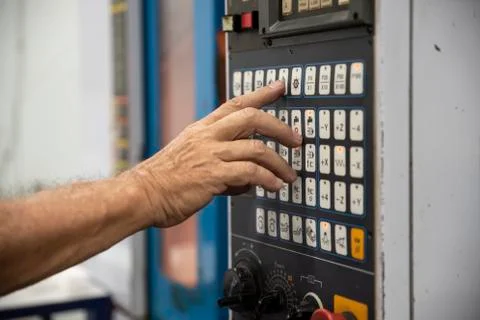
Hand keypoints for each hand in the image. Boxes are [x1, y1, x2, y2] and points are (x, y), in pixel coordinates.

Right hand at [127, 81, 301, 227]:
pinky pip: (250, 173)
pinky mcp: (213, 175)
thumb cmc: (164, 179)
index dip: (260, 94)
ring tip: (289, 175)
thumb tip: (246, 176)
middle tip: (296, 139)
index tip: (279, 87)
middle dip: (280, 127)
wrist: (143, 194)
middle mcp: (208, 136)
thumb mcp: (190, 157)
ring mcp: (211, 154)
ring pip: (256, 148)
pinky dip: (267, 179)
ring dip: (279, 163)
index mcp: (202, 129)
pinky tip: (274, 186)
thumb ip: (220, 160)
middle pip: (252, 118)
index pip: (235, 103)